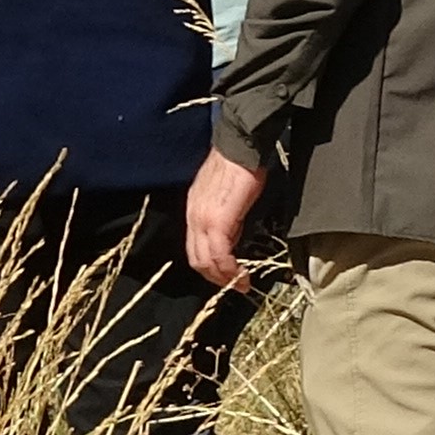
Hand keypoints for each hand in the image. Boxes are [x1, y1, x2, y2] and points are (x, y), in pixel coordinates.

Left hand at [187, 148, 268, 289]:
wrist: (240, 148)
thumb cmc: (239, 166)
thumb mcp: (225, 196)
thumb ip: (225, 218)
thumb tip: (232, 238)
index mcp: (194, 210)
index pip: (195, 247)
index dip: (210, 266)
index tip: (228, 275)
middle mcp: (193, 217)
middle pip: (197, 259)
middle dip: (216, 277)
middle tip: (235, 285)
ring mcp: (203, 220)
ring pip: (207, 260)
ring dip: (224, 278)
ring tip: (241, 285)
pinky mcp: (217, 221)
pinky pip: (220, 254)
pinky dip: (230, 270)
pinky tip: (241, 275)